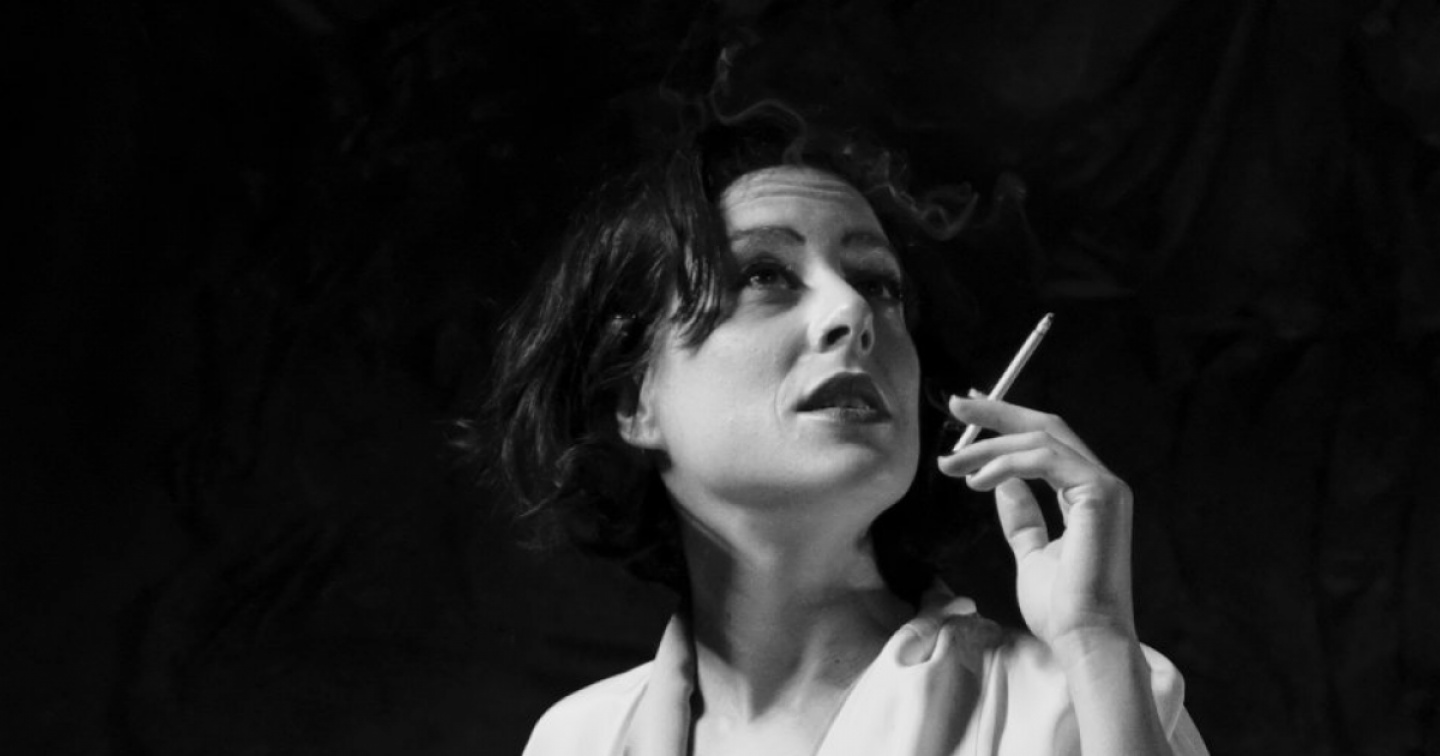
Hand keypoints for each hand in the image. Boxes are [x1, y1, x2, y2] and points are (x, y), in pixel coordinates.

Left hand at [937, 395, 1137, 659]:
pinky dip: (1006, 463)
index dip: (1008, 422)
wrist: (1083, 637)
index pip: (1047, 442)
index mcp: (1087, 495)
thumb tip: (1001, 483)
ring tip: (952, 464)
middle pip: (1047, 427)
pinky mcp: (1101, 493)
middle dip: (998, 412)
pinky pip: (1044, 460)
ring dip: (989, 446)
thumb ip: (1022, 516)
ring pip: (1041, 439)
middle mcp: (1101, 484)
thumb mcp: (1032, 552)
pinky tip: (978, 480)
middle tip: (957, 403)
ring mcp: (1105, 486)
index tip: (969, 413)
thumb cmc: (1061, 607)